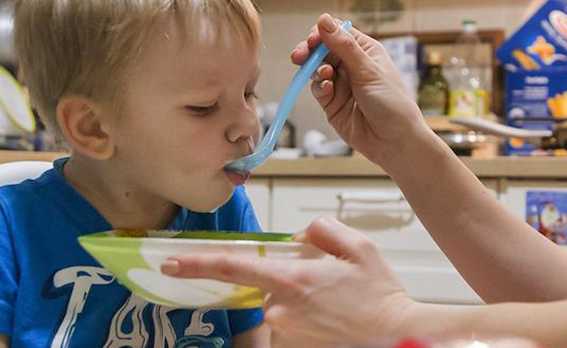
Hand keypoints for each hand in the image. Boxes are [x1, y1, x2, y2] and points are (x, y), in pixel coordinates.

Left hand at [163, 216, 414, 347]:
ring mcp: (286, 332)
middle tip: (329, 286)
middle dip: (291, 281)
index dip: (197, 264)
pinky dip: (307, 320)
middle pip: (268, 287)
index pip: (232, 267)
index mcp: (293, 279)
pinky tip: (333, 320)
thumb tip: (300, 235)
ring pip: (280, 307)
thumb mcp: (358, 246)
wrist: (395, 336)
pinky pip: (290, 326)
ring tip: (336, 305)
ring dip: (301, 302)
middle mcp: (282, 309)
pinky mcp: (293, 346)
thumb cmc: (380, 296)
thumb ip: (322, 230)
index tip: (171, 262)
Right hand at [294, 14, 429, 166]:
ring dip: (316, 70)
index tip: (312, 40)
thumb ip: (343, 46)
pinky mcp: (333, 104)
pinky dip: (319, 88)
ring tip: (324, 76)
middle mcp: (352, 65)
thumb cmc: (392, 103)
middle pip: (322, 50)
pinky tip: (327, 90)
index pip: (338, 32)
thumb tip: (324, 19)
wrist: (395, 142)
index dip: (322, 33)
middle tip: (299, 56)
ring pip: (317, 69)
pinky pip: (318, 90)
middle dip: (310, 52)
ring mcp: (342, 85)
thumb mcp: (368, 71)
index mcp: (365, 51)